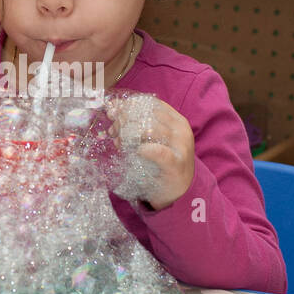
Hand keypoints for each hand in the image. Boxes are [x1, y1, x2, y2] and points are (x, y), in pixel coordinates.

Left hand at [107, 95, 194, 210]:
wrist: (181, 189)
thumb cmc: (164, 161)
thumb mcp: (154, 138)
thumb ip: (139, 124)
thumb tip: (112, 107)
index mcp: (176, 120)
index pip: (151, 103)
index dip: (129, 104)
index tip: (112, 110)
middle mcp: (180, 129)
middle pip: (149, 115)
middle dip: (125, 119)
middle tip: (112, 129)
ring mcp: (180, 146)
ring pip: (151, 130)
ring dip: (129, 134)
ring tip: (118, 142)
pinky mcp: (175, 163)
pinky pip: (157, 151)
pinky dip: (143, 150)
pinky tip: (135, 152)